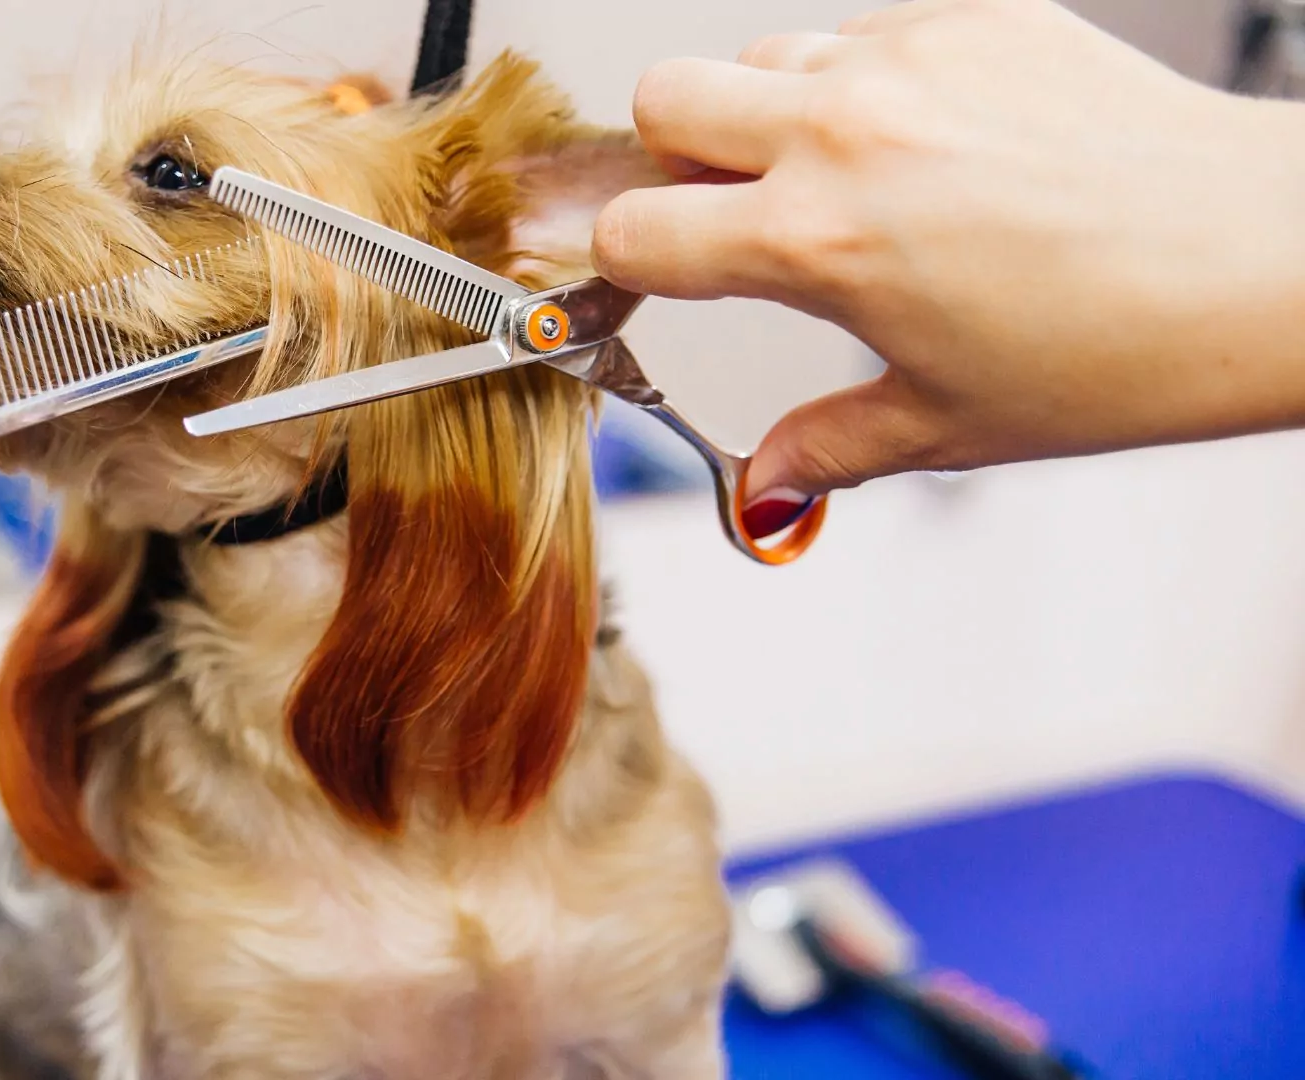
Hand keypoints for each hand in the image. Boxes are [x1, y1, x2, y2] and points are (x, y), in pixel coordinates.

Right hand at [593, 0, 1304, 531]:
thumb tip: (765, 493)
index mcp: (816, 241)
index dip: (625, 260)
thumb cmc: (1126, 346)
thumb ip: (826, 449)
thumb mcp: (949, 423)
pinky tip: (936, 146)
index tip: (650, 274)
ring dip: (768, 112)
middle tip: (730, 208)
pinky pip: (867, 32)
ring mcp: (912, 60)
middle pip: (664, 96)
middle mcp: (846, 132)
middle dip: (672, 155)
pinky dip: (869, 83)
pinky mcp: (978, 17)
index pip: (636, 226)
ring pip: (763, 54)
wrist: (1264, 259)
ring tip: (844, 178)